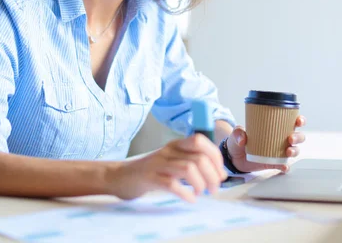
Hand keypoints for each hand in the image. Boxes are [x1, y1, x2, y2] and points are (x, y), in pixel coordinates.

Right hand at [108, 134, 226, 202]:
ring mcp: (158, 163)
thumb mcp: (172, 160)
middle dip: (212, 175)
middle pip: (199, 157)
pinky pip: (171, 184)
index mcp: (176, 144)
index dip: (215, 157)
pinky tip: (190, 199)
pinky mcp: (150, 177)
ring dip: (201, 183)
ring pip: (188, 168)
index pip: (201, 141)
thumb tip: (219, 173)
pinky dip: (185, 193)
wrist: (121, 176)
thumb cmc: (152, 171)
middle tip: (214, 189)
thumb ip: (193, 162)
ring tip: (201, 193)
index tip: (220, 173)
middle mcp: (168, 150)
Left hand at [226, 115, 305, 172]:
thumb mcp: (236, 134)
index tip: (298, 121)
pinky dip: (286, 166)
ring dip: (294, 151)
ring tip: (288, 152)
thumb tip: (243, 139)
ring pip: (294, 150)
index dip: (299, 120)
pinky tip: (284, 167)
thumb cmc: (238, 141)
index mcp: (275, 127)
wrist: (234, 157)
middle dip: (298, 137)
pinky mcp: (274, 163)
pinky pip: (284, 165)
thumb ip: (238, 133)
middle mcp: (280, 139)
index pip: (292, 121)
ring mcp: (279, 151)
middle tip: (290, 138)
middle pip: (297, 136)